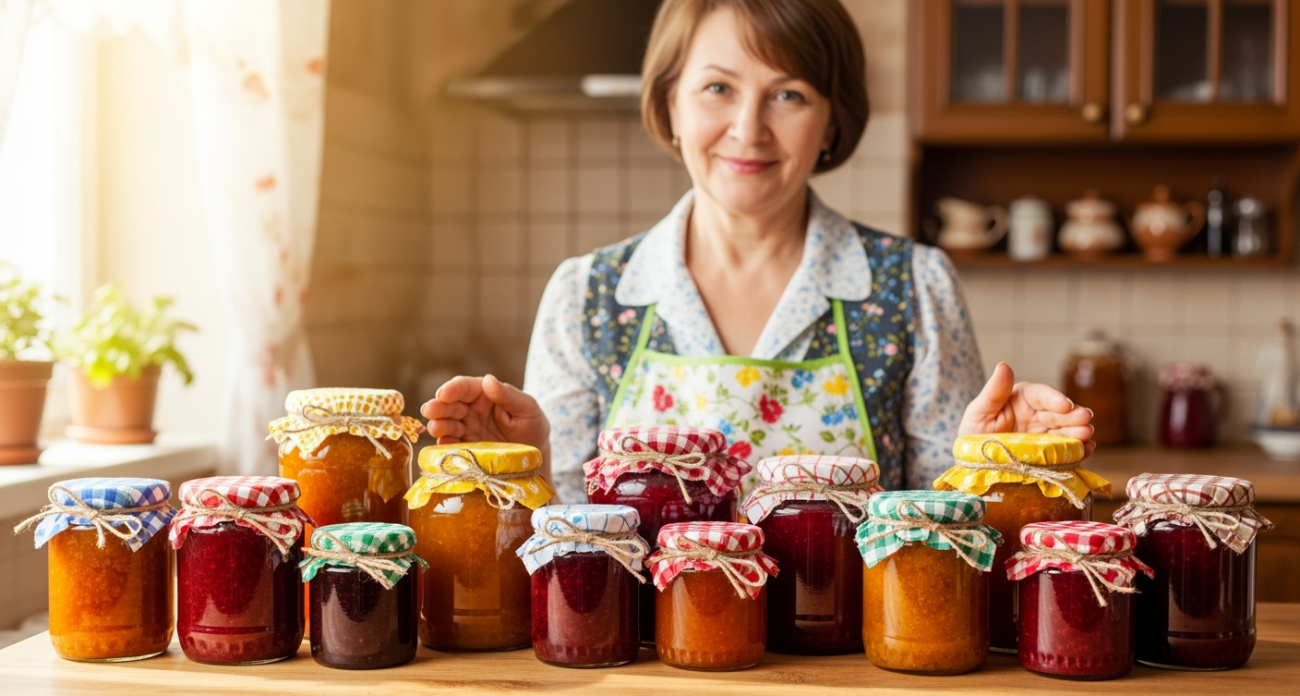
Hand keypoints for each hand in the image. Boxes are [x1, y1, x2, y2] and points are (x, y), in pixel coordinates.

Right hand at [421, 375, 551, 473]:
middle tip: (429, 411)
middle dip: (438, 407)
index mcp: (485, 394)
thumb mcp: (527, 409)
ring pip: (447, 424)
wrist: (535, 457)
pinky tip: (443, 445)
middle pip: (450, 405)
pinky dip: (445, 446)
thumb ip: (509, 396)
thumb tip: (488, 379)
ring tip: (435, 427)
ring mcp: (467, 429)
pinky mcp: (466, 448)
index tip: (444, 394)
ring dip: (438, 425)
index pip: (464, 387)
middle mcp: (471, 410)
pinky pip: (452, 446)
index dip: (452, 389)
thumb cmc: (533, 426)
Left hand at [958, 362, 1095, 456]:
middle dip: (1073, 416)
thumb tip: (1003, 365)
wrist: (974, 465)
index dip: (1054, 399)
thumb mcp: (978, 412)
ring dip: (1078, 432)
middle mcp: (1036, 415)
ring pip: (1066, 430)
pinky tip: (1087, 449)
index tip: (1064, 405)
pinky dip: (1078, 450)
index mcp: (1021, 399)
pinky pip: (1066, 450)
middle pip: (1058, 413)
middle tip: (1086, 419)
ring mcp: (1044, 435)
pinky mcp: (1050, 454)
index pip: (1040, 395)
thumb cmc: (973, 435)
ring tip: (1088, 435)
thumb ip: (993, 392)